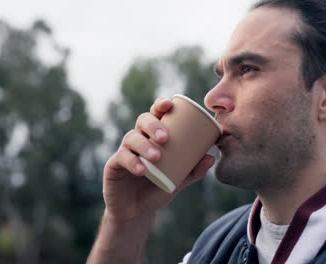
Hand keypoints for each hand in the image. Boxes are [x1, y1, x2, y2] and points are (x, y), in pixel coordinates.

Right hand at [102, 97, 214, 223]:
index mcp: (153, 137)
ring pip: (131, 138)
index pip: (156, 115)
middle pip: (142, 121)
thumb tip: (211, 157)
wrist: (137, 212)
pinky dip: (133, 162)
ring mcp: (125, 151)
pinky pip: (121, 158)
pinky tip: (142, 170)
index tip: (169, 103)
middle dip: (153, 125)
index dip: (161, 105)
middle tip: (165, 138)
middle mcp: (138, 139)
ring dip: (144, 145)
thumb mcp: (178, 180)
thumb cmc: (158, 189)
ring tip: (156, 156)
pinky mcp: (114, 165)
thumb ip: (194, 171)